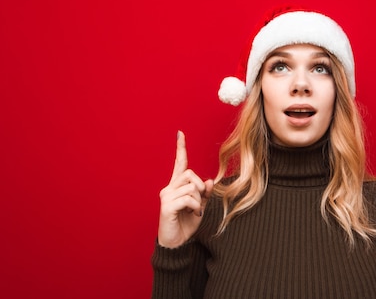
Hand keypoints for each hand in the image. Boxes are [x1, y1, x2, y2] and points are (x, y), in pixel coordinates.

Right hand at [157, 131, 213, 247]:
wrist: (177, 243)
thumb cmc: (186, 224)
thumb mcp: (200, 206)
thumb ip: (204, 193)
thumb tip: (209, 180)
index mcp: (176, 186)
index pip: (179, 164)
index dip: (180, 148)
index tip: (180, 133)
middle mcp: (169, 188)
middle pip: (190, 174)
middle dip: (200, 187)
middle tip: (199, 202)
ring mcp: (166, 196)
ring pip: (191, 186)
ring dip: (198, 199)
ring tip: (193, 210)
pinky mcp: (166, 206)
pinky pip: (188, 198)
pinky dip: (195, 206)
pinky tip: (192, 213)